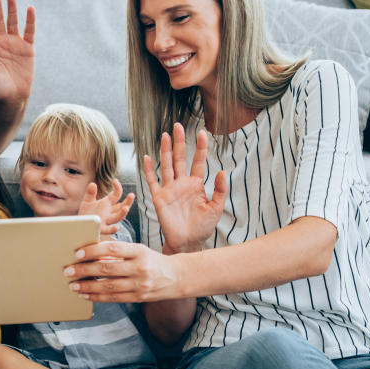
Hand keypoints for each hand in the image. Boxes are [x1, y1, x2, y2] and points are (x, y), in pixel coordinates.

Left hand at [64, 239, 181, 303]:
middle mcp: (140, 268)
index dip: (93, 251)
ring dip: (87, 286)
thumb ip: (117, 253)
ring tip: (73, 285)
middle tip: (68, 271)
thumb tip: (91, 256)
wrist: (176, 277)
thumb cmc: (151, 260)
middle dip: (84, 270)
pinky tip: (86, 295)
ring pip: (108, 286)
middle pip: (107, 269)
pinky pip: (114, 298)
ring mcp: (140, 284)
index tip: (77, 253)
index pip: (113, 249)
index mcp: (139, 251)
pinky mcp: (139, 297)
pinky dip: (97, 297)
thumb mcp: (138, 251)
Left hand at [78, 179, 135, 237]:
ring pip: (118, 217)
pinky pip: (109, 230)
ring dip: (122, 213)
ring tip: (126, 208)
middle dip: (128, 201)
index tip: (115, 181)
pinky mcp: (101, 228)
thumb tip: (92, 184)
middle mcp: (110, 212)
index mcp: (108, 203)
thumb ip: (90, 193)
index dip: (117, 188)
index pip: (116, 195)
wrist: (81, 225)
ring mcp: (107, 220)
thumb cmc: (87, 213)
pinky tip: (117, 228)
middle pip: (122, 207)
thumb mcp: (87, 201)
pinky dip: (113, 229)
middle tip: (131, 195)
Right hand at [145, 123, 226, 253]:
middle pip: (180, 158)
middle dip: (179, 142)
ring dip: (165, 151)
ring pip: (167, 166)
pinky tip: (147, 158)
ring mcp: (170, 190)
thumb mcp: (216, 208)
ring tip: (165, 136)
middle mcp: (182, 184)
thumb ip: (220, 190)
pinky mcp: (159, 198)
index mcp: (196, 185)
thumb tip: (222, 171)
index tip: (202, 133)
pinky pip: (153, 182)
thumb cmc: (202, 227)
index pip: (198, 162)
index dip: (200, 148)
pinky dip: (149, 170)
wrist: (188, 242)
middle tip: (178, 126)